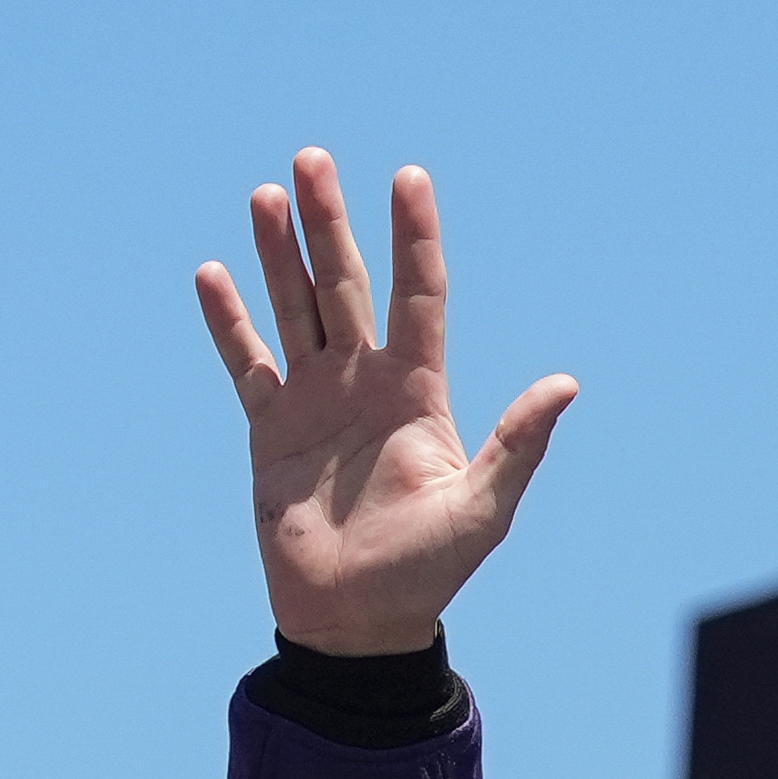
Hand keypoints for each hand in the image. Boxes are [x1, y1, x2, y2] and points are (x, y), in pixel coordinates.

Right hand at [194, 150, 577, 657]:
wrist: (358, 620)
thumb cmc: (428, 571)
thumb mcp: (482, 510)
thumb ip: (518, 445)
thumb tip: (565, 385)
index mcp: (418, 391)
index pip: (419, 295)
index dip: (414, 237)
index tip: (408, 176)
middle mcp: (365, 382)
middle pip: (347, 284)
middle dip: (330, 224)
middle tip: (313, 158)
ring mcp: (315, 400)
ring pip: (295, 308)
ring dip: (279, 254)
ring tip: (267, 194)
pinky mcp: (270, 428)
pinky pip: (247, 363)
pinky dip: (229, 322)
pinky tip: (212, 273)